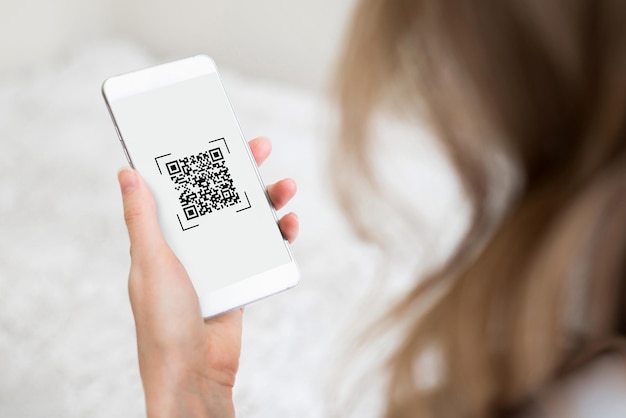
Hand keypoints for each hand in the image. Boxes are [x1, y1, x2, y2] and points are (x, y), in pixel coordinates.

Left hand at [117, 137, 297, 417]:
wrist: (193, 373)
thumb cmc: (163, 322)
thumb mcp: (151, 263)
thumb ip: (143, 219)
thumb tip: (126, 173)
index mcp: (163, 236)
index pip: (181, 188)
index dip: (197, 160)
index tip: (213, 134)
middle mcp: (191, 245)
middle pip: (219, 198)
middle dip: (240, 171)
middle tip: (259, 147)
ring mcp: (217, 263)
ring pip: (245, 220)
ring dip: (267, 201)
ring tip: (286, 187)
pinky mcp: (240, 280)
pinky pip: (261, 249)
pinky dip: (277, 234)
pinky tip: (288, 224)